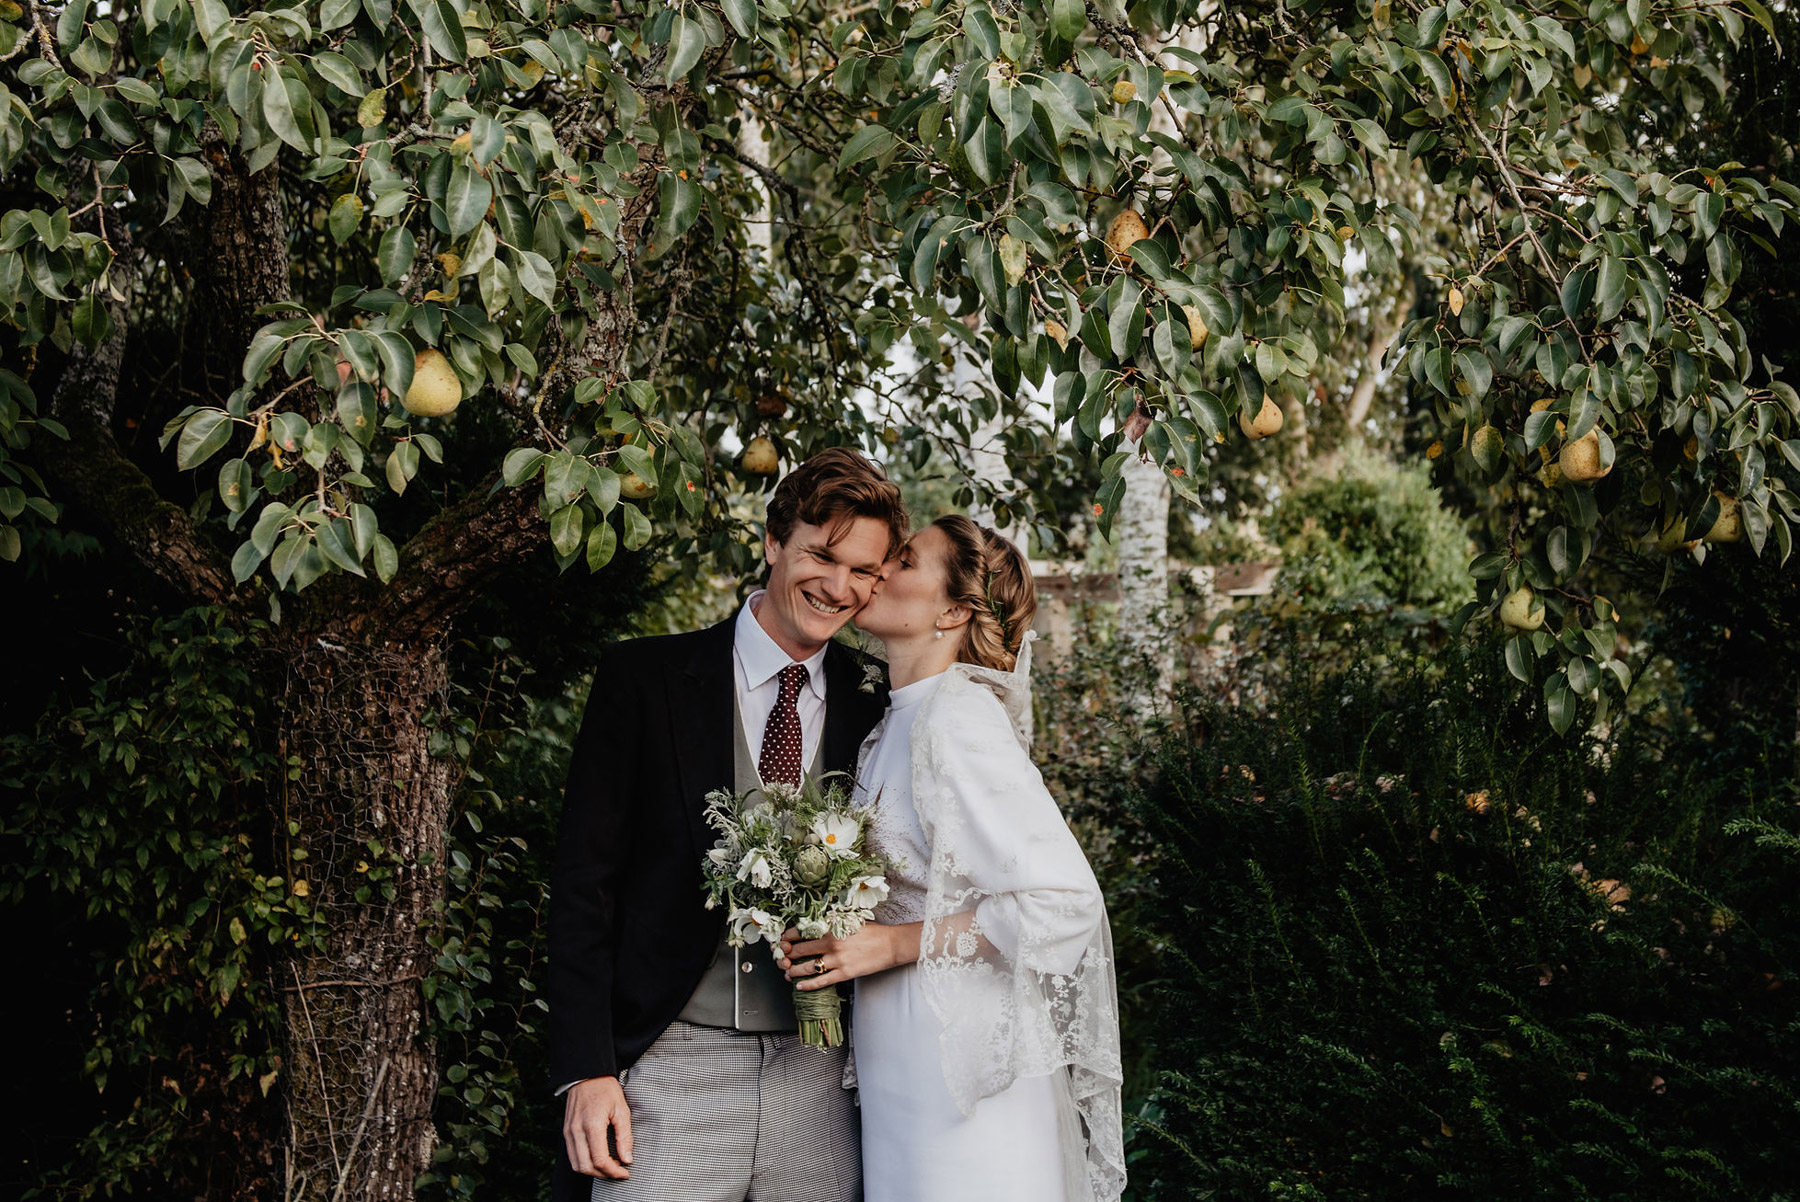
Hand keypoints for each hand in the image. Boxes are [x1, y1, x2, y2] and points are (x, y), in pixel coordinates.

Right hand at [564, 1075, 632, 1179]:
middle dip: (604, 1175)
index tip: (626, 1172)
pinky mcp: (566, 1131)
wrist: (587, 1074)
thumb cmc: (606, 1089)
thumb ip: (625, 1136)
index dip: (614, 1171)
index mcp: (592, 1125)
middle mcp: (576, 1131)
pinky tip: (598, 1158)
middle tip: (619, 1171)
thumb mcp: (622, 1109)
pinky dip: (585, 1163)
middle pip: (586, 1167)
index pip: (600, 1159)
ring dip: (593, 1171)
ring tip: (609, 1166)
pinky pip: (573, 1156)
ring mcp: (569, 1132)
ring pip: (577, 1165)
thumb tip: (627, 1159)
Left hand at [778, 921, 920, 989]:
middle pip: (799, 950)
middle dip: (785, 956)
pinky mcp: (845, 973)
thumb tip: (812, 924)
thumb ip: (830, 922)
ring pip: (807, 967)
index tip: (780, 941)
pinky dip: (808, 985)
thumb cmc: (872, 932)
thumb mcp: (849, 920)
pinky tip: (800, 986)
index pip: (800, 931)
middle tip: (780, 959)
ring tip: (787, 973)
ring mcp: (837, 959)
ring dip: (793, 972)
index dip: (786, 938)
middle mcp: (831, 942)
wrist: (891, 944)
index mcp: (831, 927)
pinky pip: (822, 981)